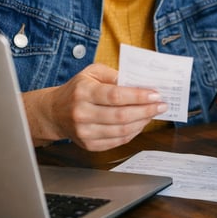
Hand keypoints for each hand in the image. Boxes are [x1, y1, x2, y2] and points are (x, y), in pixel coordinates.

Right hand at [24, 63, 168, 150]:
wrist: (54, 112)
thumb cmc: (78, 89)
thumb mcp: (92, 72)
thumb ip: (114, 74)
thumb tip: (138, 83)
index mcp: (83, 92)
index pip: (115, 96)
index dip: (138, 96)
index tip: (156, 94)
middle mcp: (82, 113)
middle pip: (121, 116)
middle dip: (146, 110)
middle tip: (161, 105)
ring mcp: (84, 132)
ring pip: (121, 131)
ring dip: (142, 122)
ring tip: (153, 114)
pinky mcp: (88, 145)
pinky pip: (117, 141)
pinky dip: (133, 133)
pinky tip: (140, 124)